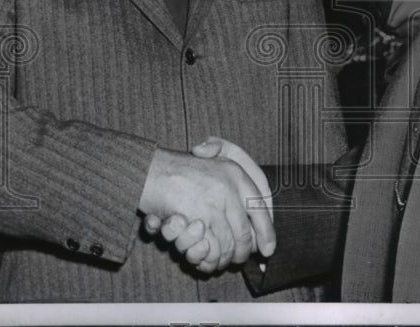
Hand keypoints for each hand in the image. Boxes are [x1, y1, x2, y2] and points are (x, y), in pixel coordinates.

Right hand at [139, 148, 273, 272]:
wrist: (150, 170)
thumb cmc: (180, 169)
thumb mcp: (212, 157)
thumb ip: (234, 179)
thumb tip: (257, 206)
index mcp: (235, 173)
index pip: (260, 208)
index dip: (267, 232)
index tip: (269, 249)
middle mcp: (228, 188)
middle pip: (245, 233)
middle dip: (243, 252)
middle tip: (239, 260)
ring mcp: (212, 205)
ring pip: (228, 245)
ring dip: (224, 259)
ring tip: (221, 262)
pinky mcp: (196, 221)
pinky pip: (210, 250)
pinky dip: (208, 260)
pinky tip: (205, 261)